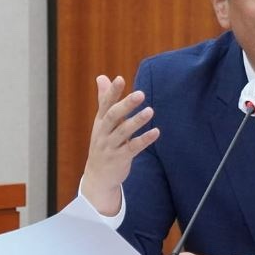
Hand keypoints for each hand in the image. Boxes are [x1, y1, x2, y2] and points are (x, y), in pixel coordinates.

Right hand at [82, 75, 159, 215]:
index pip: (105, 104)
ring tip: (150, 110)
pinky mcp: (120, 159)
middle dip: (126, 105)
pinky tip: (156, 132)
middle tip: (140, 93)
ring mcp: (111, 147)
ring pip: (123, 132)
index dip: (112, 92)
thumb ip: (104, 100)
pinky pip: (133, 148)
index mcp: (100, 122)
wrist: (98, 177)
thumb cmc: (103, 144)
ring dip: (137, 121)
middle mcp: (103, 133)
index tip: (120, 79)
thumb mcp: (102, 122)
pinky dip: (144, 140)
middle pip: (113, 116)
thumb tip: (102, 77)